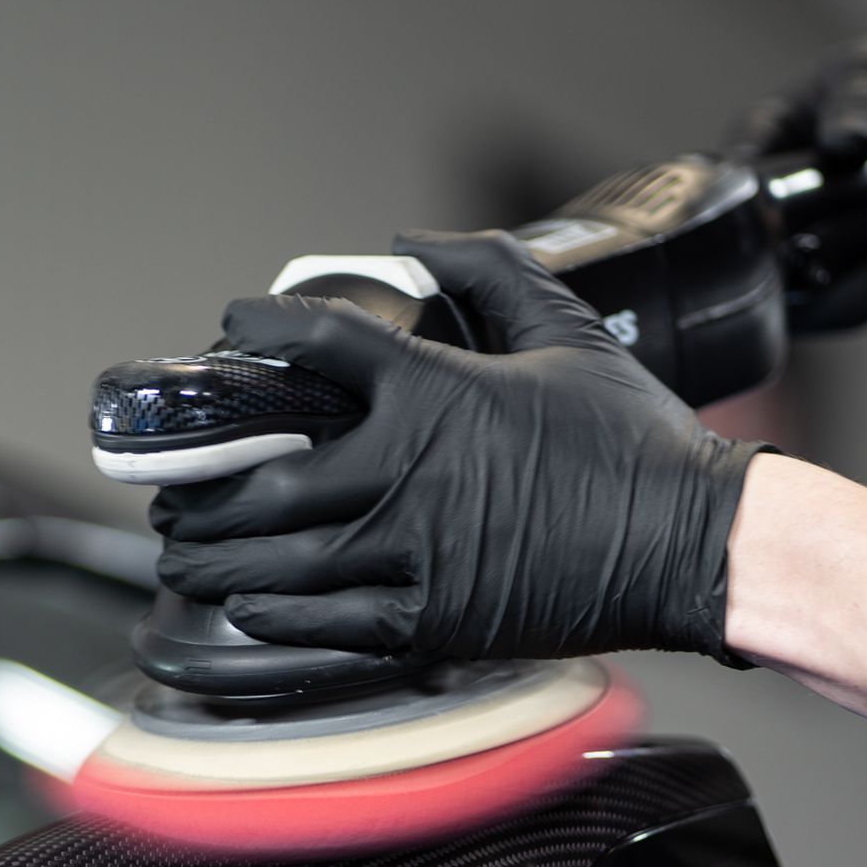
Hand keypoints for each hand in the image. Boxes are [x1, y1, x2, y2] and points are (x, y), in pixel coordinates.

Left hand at [151, 230, 771, 664]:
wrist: (690, 543)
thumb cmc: (635, 441)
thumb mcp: (568, 330)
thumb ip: (488, 270)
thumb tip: (415, 239)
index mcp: (432, 393)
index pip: (313, 346)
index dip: (257, 331)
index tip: (229, 330)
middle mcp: (405, 475)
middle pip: (260, 481)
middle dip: (202, 489)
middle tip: (176, 489)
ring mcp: (413, 555)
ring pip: (278, 564)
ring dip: (218, 560)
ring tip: (187, 556)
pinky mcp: (432, 622)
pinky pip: (326, 627)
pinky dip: (273, 620)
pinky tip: (247, 611)